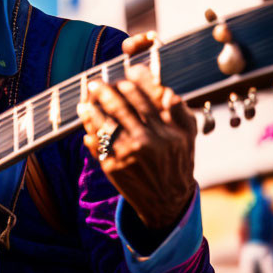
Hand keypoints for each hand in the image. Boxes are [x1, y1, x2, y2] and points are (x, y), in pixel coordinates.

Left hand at [77, 32, 197, 229]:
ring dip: (91, 109)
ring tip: (84, 101)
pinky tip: (86, 123)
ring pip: (103, 124)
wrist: (168, 201)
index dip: (133, 80)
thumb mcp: (188, 137)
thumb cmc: (177, 162)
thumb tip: (165, 90)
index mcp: (165, 129)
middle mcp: (146, 140)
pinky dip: (89, 131)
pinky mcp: (113, 166)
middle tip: (94, 83)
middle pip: (119, 106)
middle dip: (104, 91)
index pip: (145, 96)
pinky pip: (96, 144)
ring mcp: (127, 153)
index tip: (125, 71)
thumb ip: (179, 112)